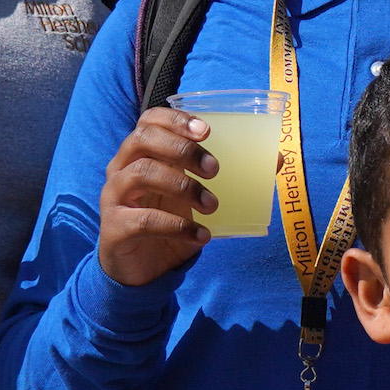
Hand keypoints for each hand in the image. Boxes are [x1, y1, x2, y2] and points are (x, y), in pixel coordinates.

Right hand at [97, 106, 218, 286]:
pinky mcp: (114, 228)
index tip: (207, 130)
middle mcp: (121, 168)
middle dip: (182, 148)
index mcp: (140, 153)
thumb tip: (275, 160)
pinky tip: (200, 235)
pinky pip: (143, 219)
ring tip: (212, 204)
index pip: (149, 121)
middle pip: (143, 139)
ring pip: (142, 173)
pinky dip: (177, 226)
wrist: (141, 270)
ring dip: (183, 185)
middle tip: (214, 168)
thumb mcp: (197, 198)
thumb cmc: (169, 222)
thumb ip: (228, 178)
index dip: (175, 119)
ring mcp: (113, 197)